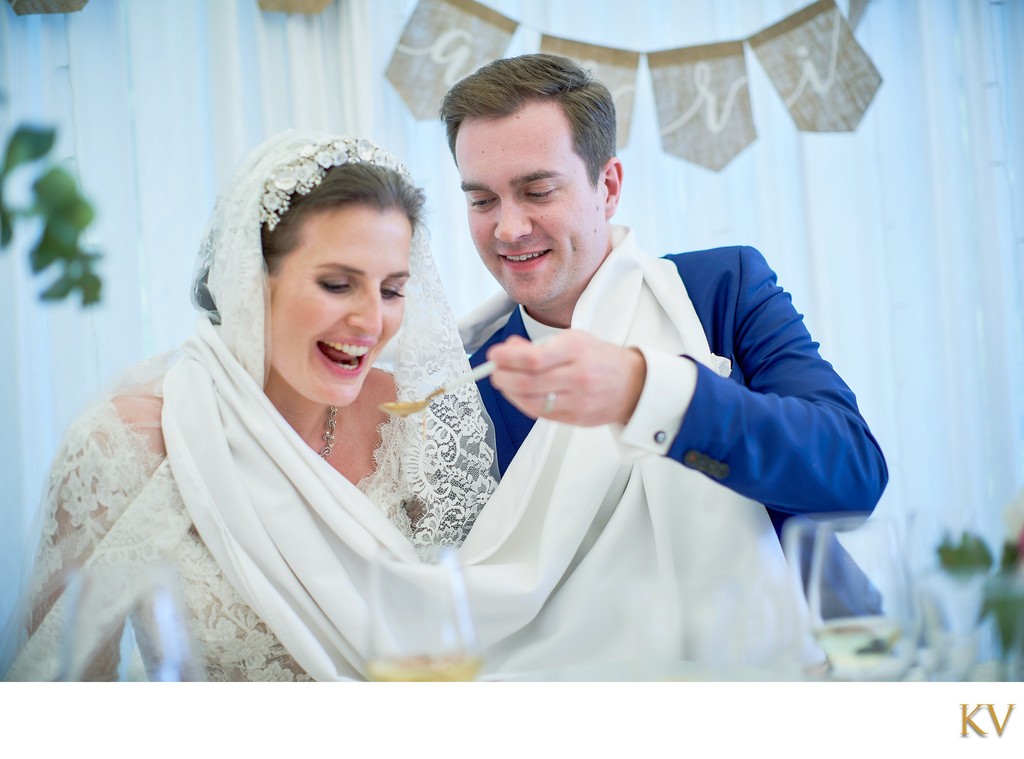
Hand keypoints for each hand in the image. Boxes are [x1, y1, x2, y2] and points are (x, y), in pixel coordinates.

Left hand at [485, 331, 646, 425]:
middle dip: (503, 376)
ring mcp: (578, 400)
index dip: (509, 358)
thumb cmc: (601, 359)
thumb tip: (509, 349)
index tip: (495, 354)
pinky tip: (518, 394)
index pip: (535, 358)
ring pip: (532, 401)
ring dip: (510, 392)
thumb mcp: (574, 340)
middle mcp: (579, 376)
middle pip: (529, 382)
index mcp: (578, 350)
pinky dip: (523, 403)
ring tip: (503, 382)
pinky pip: (541, 413)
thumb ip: (540, 345)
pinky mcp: (576, 418)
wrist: (633, 385)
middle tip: (493, 370)